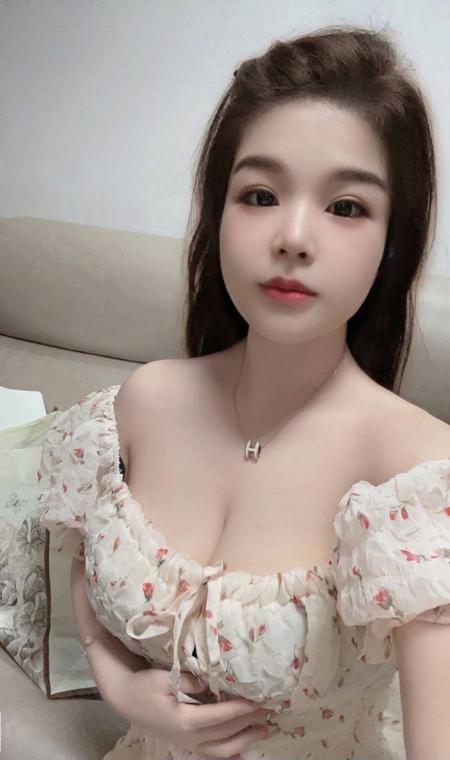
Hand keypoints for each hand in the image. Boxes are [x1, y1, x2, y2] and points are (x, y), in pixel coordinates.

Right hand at [108, 667, 277, 758]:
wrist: (125, 698)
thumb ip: (191, 680)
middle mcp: (189, 737)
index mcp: (185, 721)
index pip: (221, 716)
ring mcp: (187, 743)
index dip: (242, 709)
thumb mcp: (165, 677)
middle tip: (270, 709)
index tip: (260, 700)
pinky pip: (212, 753)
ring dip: (246, 739)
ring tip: (265, 728)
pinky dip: (231, 753)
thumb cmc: (144, 685)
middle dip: (250, 722)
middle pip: (227, 733)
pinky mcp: (186, 743)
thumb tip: (212, 680)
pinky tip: (243, 751)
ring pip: (223, 749)